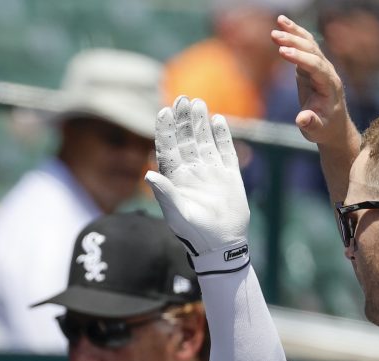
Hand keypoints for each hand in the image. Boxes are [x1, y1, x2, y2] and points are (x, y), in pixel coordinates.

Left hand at [145, 96, 250, 274]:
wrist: (222, 244)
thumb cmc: (194, 233)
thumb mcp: (176, 214)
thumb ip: (164, 194)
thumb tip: (149, 174)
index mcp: (175, 178)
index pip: (167, 148)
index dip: (165, 130)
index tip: (164, 111)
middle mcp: (191, 171)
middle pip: (184, 139)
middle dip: (182, 120)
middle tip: (182, 98)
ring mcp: (210, 171)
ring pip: (203, 140)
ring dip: (199, 123)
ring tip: (197, 103)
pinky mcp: (229, 175)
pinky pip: (224, 150)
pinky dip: (221, 135)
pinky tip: (218, 119)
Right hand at [272, 15, 351, 146]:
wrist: (332, 125)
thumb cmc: (323, 128)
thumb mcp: (316, 130)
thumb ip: (310, 123)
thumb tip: (302, 119)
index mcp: (329, 85)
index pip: (316, 66)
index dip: (300, 58)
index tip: (282, 52)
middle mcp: (327, 72)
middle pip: (312, 51)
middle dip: (294, 42)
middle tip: (275, 35)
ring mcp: (320, 67)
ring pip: (309, 45)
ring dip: (294, 33)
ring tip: (279, 22)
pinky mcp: (311, 67)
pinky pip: (304, 47)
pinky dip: (294, 35)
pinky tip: (284, 25)